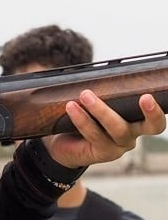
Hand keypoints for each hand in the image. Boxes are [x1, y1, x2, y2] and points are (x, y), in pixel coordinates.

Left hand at [43, 92, 165, 168]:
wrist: (62, 144)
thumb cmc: (85, 117)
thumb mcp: (98, 101)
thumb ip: (106, 88)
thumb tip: (104, 65)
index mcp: (138, 119)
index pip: (157, 114)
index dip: (159, 108)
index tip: (151, 95)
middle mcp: (133, 134)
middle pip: (151, 127)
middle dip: (151, 113)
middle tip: (145, 97)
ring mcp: (119, 146)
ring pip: (117, 128)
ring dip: (101, 109)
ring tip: (85, 95)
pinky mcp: (102, 153)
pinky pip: (95, 135)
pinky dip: (83, 120)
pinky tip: (72, 108)